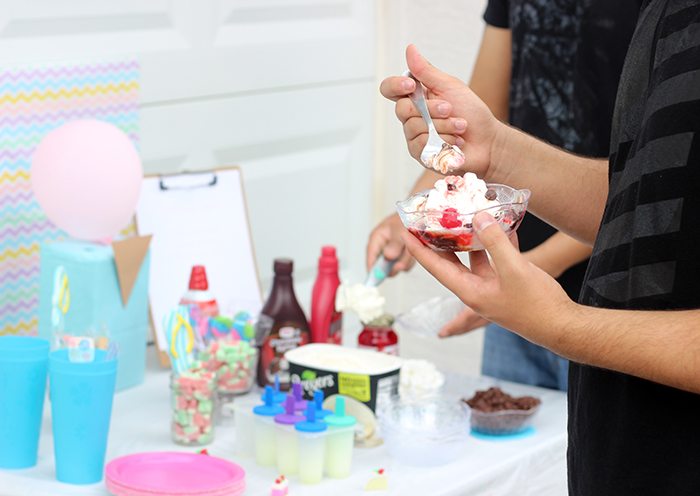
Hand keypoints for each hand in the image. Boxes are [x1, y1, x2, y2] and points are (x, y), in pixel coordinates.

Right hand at [366, 213, 414, 275]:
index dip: (373, 269)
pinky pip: (405, 262)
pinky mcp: (402, 253)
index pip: (371, 257)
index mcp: (377, 238)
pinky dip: (411, 258)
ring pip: (396, 264)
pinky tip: (413, 250)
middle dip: (394, 265)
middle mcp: (383, 245)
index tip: (376, 279)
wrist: (420, 213)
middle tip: (402, 263)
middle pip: (383, 265)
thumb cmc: (407, 217)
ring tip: (410, 250)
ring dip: (405, 260)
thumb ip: (394, 244)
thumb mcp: (400, 229)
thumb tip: (388, 257)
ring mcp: (392, 250)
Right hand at [380, 45, 504, 177]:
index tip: (411, 86)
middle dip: (431, 109)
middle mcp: (412, 116)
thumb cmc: (472, 113)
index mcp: (417, 97)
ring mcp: (415, 136)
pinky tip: (455, 142)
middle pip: (402, 110)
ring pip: (414, 128)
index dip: (395, 86)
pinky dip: (444, 141)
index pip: (390, 89)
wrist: (488, 141)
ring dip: (443, 126)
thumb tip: (410, 49)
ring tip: (459, 127)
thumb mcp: (450, 86)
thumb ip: (426, 71)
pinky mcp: (421, 153)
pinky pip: (421, 145)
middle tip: (450, 109)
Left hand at [403, 212, 573, 341]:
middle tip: (426, 220)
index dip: (419, 249)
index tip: (405, 231)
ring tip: (459, 217)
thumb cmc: (537, 305)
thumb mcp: (514, 269)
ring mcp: (491, 287)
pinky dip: (494, 243)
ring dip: (467, 239)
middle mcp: (476, 290)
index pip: (436, 267)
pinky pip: (494, 259)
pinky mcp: (507, 283)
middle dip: (438, 241)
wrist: (564, 326)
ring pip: (472, 258)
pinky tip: (499, 224)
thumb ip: (494, 242)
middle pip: (450, 261)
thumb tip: (477, 218)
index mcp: (470, 291)